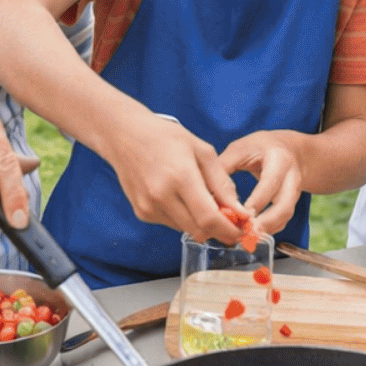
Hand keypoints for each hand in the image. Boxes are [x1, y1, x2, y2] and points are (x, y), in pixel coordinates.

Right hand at [102, 114, 245, 243]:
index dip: (229, 230)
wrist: (123, 135)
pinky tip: (180, 197)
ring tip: (203, 201)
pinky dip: (183, 217)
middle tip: (231, 221)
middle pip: (198, 230)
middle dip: (219, 231)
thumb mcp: (202, 150)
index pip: (209, 218)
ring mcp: (148, 206)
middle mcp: (161, 196)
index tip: (242, 229)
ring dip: (200, 223)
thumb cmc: (164, 137)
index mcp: (180, 177)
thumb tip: (239, 210)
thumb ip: (221, 182)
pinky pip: (171, 223)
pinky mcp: (141, 212)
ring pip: (186, 229)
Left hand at [217, 130, 302, 234]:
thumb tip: (204, 188)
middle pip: (285, 204)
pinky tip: (253, 235)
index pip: (270, 183)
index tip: (241, 215)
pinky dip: (269, 229)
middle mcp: (292, 176)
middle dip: (267, 222)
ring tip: (247, 238)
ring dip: (268, 229)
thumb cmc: (258, 148)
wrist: (288, 149)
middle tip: (247, 233)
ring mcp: (295, 191)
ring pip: (286, 215)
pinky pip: (284, 219)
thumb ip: (224, 166)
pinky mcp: (292, 202)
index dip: (257, 201)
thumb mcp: (240, 149)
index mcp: (278, 159)